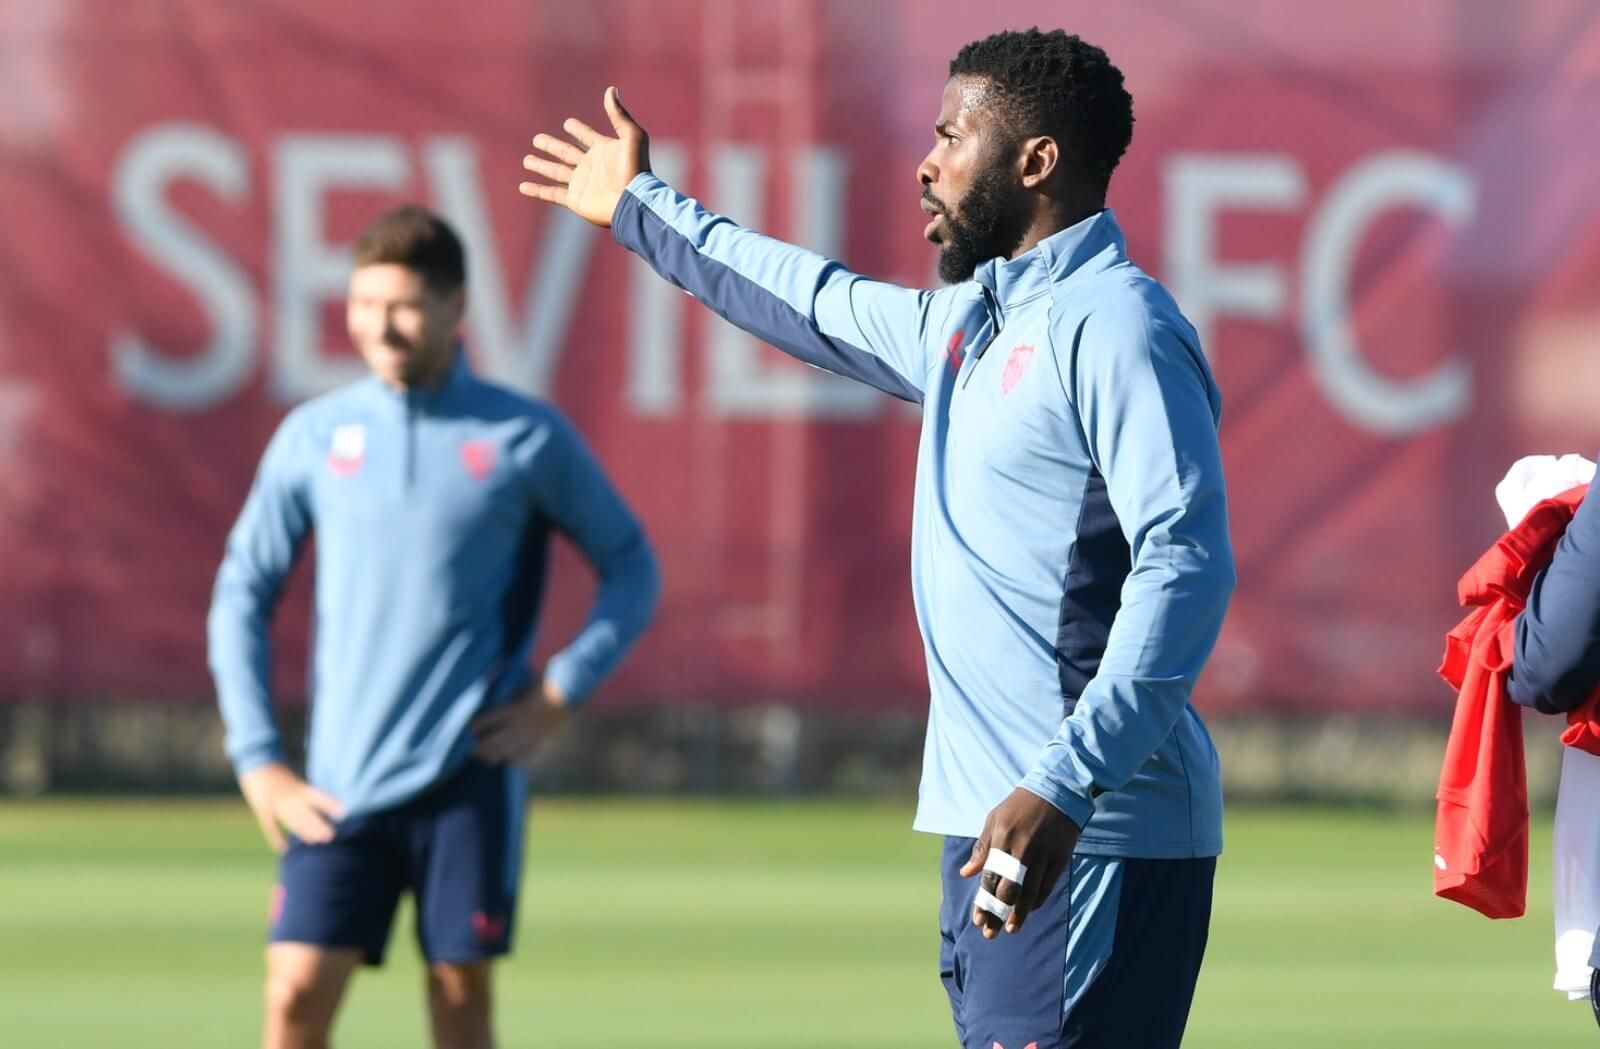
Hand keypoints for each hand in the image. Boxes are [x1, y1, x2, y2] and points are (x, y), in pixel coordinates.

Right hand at [238, 762, 345, 853]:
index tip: (342, 813)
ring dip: (303, 831)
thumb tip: (320, 804)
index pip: (316, 796)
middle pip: (305, 812)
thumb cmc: (277, 771)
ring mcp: (274, 803)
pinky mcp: (262, 809)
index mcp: (298, 786)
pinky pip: (269, 825)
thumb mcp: (293, 779)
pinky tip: (284, 848)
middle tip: (330, 836)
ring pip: (291, 820)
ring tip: (315, 841)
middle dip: (317, 824)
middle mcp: (288, 795)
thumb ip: (303, 792)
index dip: (329, 804)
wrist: (255, 762)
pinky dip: (276, 837)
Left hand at [471, 678, 569, 765]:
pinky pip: (529, 753)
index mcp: (515, 708)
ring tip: (487, 760)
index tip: (470, 727)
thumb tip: (504, 689)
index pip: (492, 718)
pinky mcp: (543, 739)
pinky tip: (511, 762)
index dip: (481, 724)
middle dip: (484, 746)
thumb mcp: (527, 683)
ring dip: (497, 755)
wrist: (569, 692)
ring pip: (510, 748)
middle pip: (497, 739)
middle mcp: (521, 724)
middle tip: (473, 751)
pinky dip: (519, 759)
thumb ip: (516, 690)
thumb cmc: (548, 683)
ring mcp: (532, 734)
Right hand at [518, 86, 649, 227]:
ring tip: (526, 160)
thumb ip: (618, 114)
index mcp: (603, 150)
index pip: (586, 136)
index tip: (568, 124)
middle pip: (565, 152)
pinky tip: (523, 186)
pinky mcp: (574, 199)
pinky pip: (551, 194)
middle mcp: (590, 166)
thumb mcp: (631, 136)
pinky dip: (537, 191)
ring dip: (541, 165)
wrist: (632, 199)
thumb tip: (610, 90)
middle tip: (536, 139)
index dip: (578, 129)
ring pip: (555, 171)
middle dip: (551, 145)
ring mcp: (581, 183)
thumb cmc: (634, 168)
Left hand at [959, 787, 1080, 938]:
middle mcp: (1022, 849)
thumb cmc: (1020, 805)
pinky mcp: (1059, 859)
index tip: (978, 920)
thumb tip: (966, 874)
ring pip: (1030, 893)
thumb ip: (981, 848)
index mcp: (1002, 838)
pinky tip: (1029, 910)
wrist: (1057, 791)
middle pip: (1009, 890)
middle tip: (991, 932)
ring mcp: (1043, 855)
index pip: (991, 877)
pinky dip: (1037, 901)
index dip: (984, 901)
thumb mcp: (995, 819)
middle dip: (999, 914)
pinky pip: (1047, 886)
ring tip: (1011, 929)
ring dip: (1019, 914)